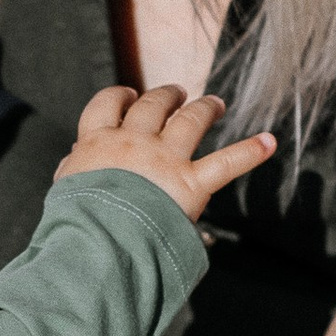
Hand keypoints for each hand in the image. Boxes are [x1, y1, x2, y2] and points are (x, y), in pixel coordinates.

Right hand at [55, 81, 274, 217]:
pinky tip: (270, 142)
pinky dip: (251, 152)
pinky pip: (228, 163)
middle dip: (167, 95)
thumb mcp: (66, 191)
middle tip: (177, 93)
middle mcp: (134, 141)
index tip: (129, 95)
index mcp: (98, 142)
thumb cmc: (77, 222)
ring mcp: (165, 160)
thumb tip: (75, 158)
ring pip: (191, 120)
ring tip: (215, 104)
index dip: (121, 96)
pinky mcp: (192, 184)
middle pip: (153, 105)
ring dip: (205, 108)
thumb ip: (73, 170)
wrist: (98, 242)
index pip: (108, 104)